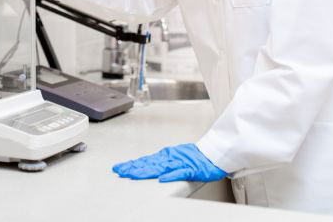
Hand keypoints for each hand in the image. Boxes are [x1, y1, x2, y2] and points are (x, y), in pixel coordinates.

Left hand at [112, 143, 226, 182]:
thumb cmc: (195, 157)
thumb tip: (146, 165)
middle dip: (133, 168)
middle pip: (148, 164)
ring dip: (145, 171)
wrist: (213, 153)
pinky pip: (180, 173)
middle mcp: (169, 158)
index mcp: (165, 156)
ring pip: (160, 168)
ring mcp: (179, 163)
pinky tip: (162, 178)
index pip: (145, 161)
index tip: (120, 168)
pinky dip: (171, 175)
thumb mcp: (174, 158)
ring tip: (133, 174)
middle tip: (120, 171)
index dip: (131, 165)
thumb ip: (161, 162)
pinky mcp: (191, 169)